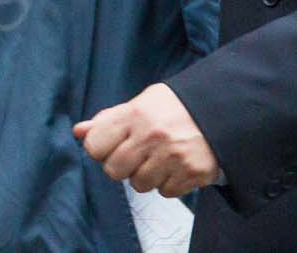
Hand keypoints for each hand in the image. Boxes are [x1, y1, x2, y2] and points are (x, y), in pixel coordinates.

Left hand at [74, 83, 220, 199]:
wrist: (218, 111)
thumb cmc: (171, 108)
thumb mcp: (138, 104)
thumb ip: (108, 119)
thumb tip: (79, 131)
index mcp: (134, 114)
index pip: (95, 146)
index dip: (99, 149)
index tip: (110, 146)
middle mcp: (152, 135)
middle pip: (114, 171)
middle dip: (121, 166)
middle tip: (135, 155)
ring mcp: (173, 156)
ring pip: (140, 185)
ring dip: (146, 176)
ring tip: (158, 158)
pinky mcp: (193, 172)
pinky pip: (166, 192)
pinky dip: (168, 183)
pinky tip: (175, 166)